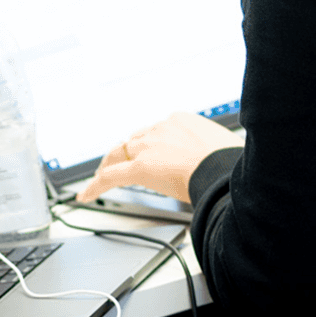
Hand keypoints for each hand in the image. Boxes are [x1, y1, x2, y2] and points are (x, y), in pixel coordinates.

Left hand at [76, 112, 238, 205]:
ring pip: (119, 153)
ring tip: (100, 177)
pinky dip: (96, 185)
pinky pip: (111, 176)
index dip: (150, 144)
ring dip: (108, 165)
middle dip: (126, 152)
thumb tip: (220, 160)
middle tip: (119, 162)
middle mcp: (160, 129)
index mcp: (180, 120)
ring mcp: (148, 146)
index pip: (156, 131)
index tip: (151, 152)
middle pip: (134, 140)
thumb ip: (212, 150)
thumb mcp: (223, 146)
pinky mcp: (140, 167)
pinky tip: (87, 195)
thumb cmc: (229, 161)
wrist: (221, 167)